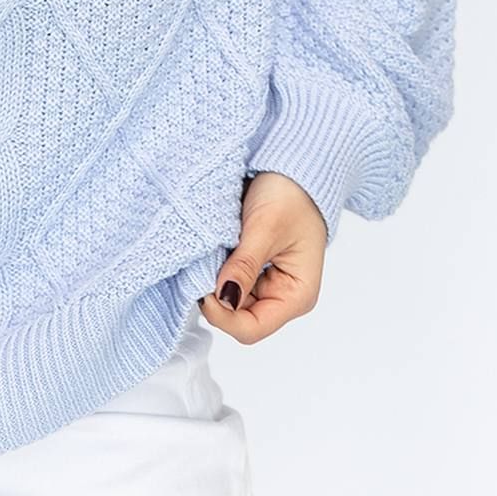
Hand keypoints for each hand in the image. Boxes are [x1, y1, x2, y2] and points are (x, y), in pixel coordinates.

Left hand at [197, 171, 326, 341]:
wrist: (296, 167)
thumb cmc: (292, 194)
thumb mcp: (265, 229)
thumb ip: (244, 266)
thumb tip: (223, 298)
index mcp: (296, 295)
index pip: (252, 328)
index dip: (223, 316)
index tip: (201, 290)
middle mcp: (283, 296)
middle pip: (239, 318)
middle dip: (216, 298)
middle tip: (200, 268)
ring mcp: (267, 284)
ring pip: (230, 301)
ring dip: (215, 283)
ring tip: (210, 256)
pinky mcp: (254, 270)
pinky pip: (229, 281)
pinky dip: (217, 271)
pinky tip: (214, 253)